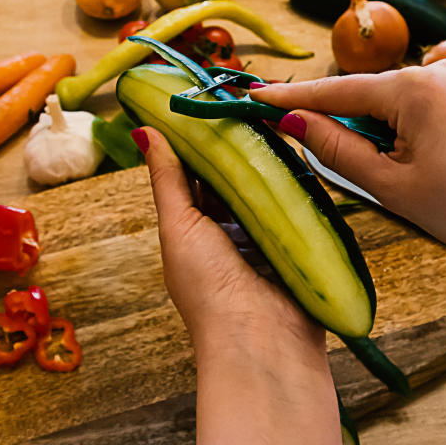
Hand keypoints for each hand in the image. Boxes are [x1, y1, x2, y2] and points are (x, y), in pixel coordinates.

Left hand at [136, 127, 342, 444]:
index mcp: (196, 232)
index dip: (200, 140)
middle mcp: (230, 234)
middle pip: (235, 179)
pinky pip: (299, 207)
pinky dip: (298, 185)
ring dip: (269, 163)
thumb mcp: (179, 227)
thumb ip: (167, 180)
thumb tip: (143, 131)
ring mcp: (267, 240)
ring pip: (267, 189)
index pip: (196, 175)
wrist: (263, 342)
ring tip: (273, 120)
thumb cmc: (210, 290)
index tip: (203, 101)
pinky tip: (302, 155)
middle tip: (245, 103)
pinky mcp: (299, 246)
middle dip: (238, 147)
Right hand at [253, 62, 445, 396]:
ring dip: (375, 131)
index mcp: (414, 87)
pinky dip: (403, 130)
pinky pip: (422, 106)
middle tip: (313, 154)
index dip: (290, 99)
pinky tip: (414, 166)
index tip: (251, 97)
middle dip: (339, 121)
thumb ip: (337, 150)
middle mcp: (438, 70)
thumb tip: (293, 125)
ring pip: (394, 102)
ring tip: (387, 178)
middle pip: (366, 94)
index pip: (336, 91)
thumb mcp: (393, 186)